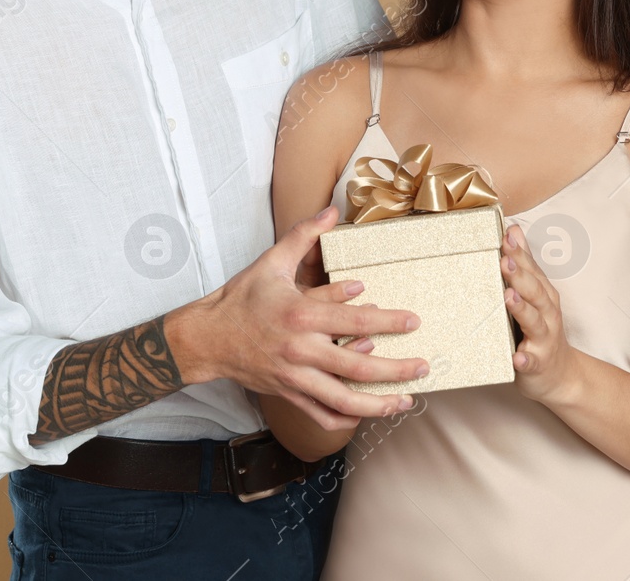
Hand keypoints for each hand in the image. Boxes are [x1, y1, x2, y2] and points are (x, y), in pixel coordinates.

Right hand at [169, 206, 427, 430]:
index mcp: (300, 315)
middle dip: (395, 370)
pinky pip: (321, 414)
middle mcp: (300, 350)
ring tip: (404, 401)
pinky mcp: (288, 394)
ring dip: (378, 403)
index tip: (414, 321)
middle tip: (422, 367)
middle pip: (357, 368)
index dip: (388, 322)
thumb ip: (304, 236)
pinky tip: (366, 413)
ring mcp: (294, 377)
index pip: (354, 322)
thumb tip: (331, 212)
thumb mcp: (272, 262)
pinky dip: (345, 419)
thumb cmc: (241, 300)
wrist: (207, 338)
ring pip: (343, 400)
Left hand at [500, 222, 578, 403]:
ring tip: (509, 297)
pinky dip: (525, 359)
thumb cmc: (542, 330)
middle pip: (535, 292)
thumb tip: (513, 231)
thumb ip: (525, 265)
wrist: (561, 376)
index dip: (520, 254)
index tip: (506, 238)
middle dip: (520, 276)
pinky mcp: (538, 363)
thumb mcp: (536, 295)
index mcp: (544, 295)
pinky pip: (532, 361)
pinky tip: (517, 356)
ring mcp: (544, 340)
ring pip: (534, 322)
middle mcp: (547, 314)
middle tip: (504, 261)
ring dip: (522, 309)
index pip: (532, 271)